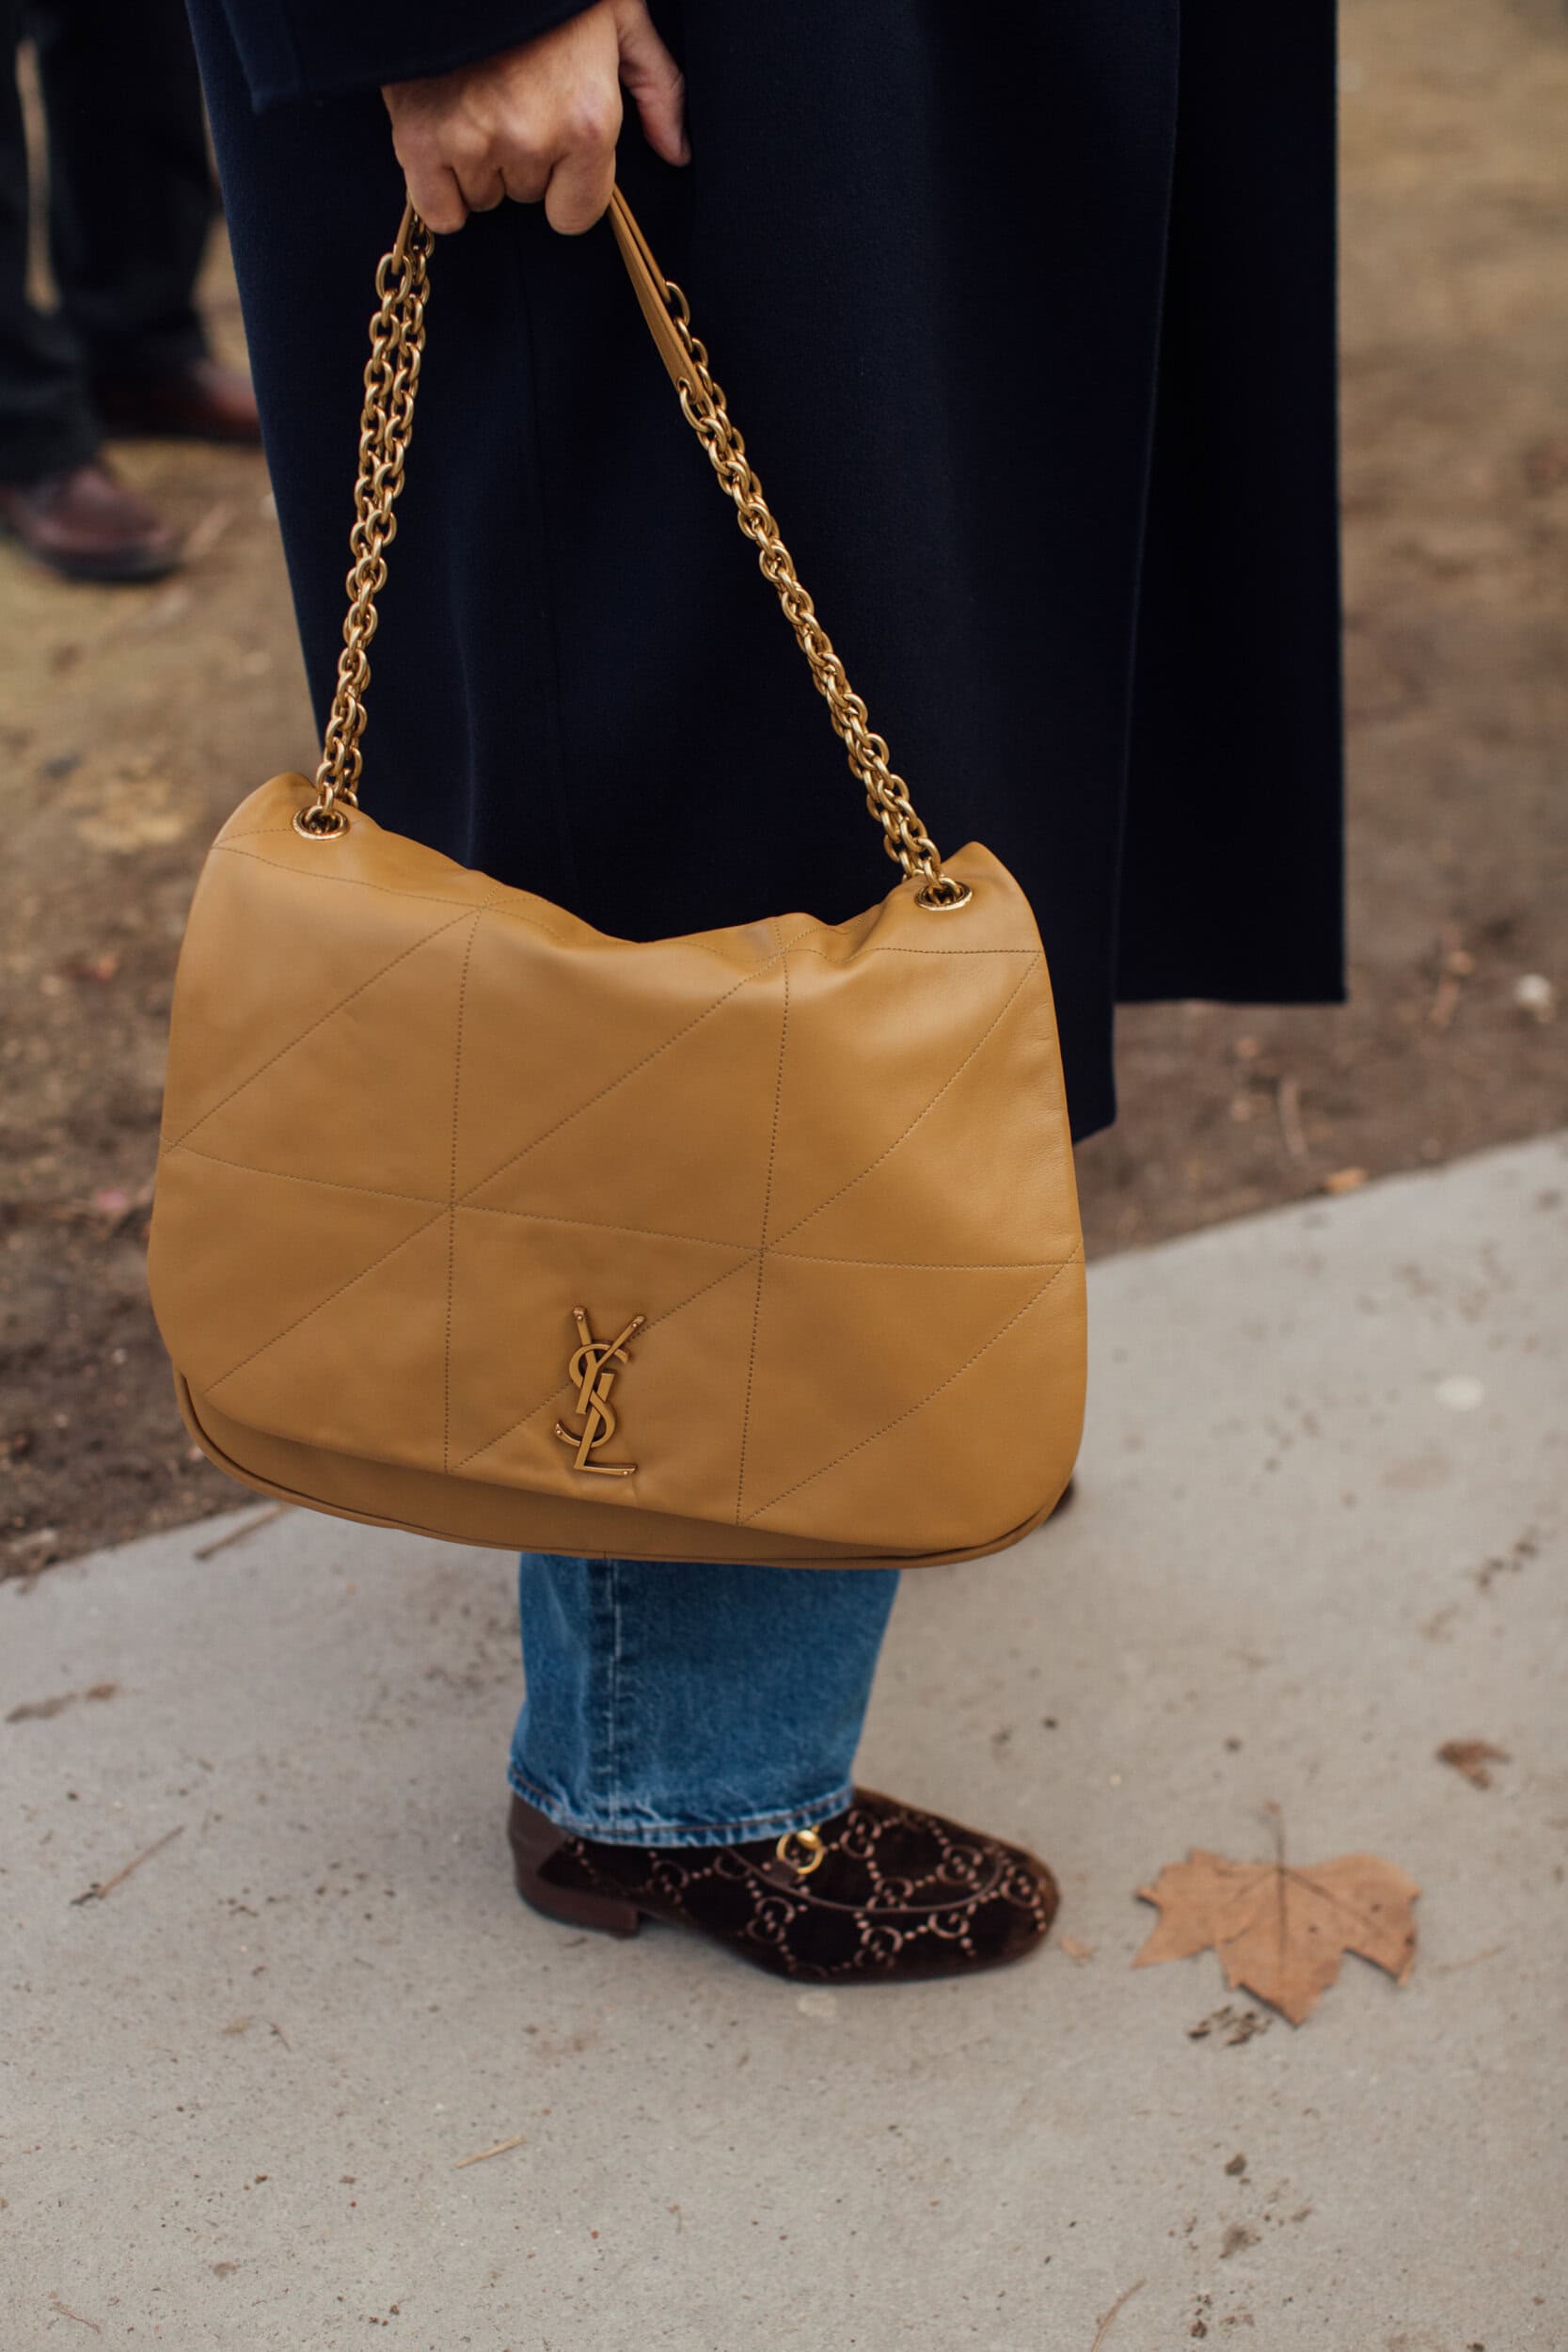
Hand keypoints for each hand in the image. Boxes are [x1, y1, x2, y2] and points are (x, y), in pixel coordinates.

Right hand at [382, 0, 687, 236]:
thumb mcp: (620, 17)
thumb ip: (657, 87)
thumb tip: (676, 152)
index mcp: (587, 119)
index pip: (576, 214)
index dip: (566, 184)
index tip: (553, 146)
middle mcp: (532, 139)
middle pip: (528, 197)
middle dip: (521, 159)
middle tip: (510, 99)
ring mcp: (472, 140)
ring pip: (482, 198)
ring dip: (479, 164)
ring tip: (475, 100)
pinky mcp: (419, 136)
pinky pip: (438, 208)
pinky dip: (437, 184)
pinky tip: (442, 138)